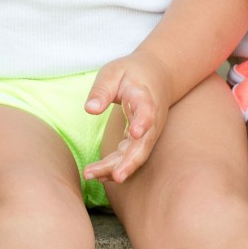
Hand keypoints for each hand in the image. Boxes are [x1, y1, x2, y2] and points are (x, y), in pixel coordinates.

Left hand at [81, 53, 170, 185]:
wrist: (157, 75)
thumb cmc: (131, 73)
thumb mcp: (113, 72)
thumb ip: (102, 90)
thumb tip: (90, 109)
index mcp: (144, 96)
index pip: (146, 109)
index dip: (143, 121)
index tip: (136, 132)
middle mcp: (151, 118)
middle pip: (144, 143)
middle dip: (131, 161)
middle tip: (117, 176)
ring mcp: (148, 131)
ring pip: (136, 154)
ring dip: (117, 168)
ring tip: (91, 175)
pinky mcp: (141, 139)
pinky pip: (130, 156)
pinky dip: (115, 167)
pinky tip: (97, 175)